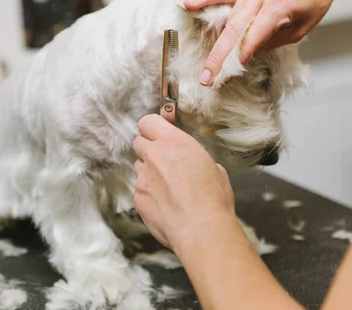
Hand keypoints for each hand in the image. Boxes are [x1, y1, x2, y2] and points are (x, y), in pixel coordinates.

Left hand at [132, 114, 235, 250]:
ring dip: (149, 172)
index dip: (152, 127)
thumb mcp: (213, 167)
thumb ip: (194, 159)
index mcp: (174, 142)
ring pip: (138, 166)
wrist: (201, 230)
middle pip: (138, 142)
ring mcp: (143, 177)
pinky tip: (165, 205)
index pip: (148, 122)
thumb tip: (192, 164)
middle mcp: (154, 156)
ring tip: (168, 187)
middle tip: (163, 161)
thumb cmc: (213, 199)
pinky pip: (139, 189)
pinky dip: (149, 193)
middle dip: (148, 148)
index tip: (159, 134)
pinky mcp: (138, 197)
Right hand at [184, 0, 333, 85]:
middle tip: (207, 79)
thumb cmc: (310, 2)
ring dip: (213, 44)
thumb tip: (245, 55)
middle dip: (219, 58)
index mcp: (279, 7)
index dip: (239, 58)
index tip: (226, 78)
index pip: (253, 38)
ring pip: (226, 18)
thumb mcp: (299, 29)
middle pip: (234, 31)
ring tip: (203, 66)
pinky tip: (187, 4)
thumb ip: (271, 40)